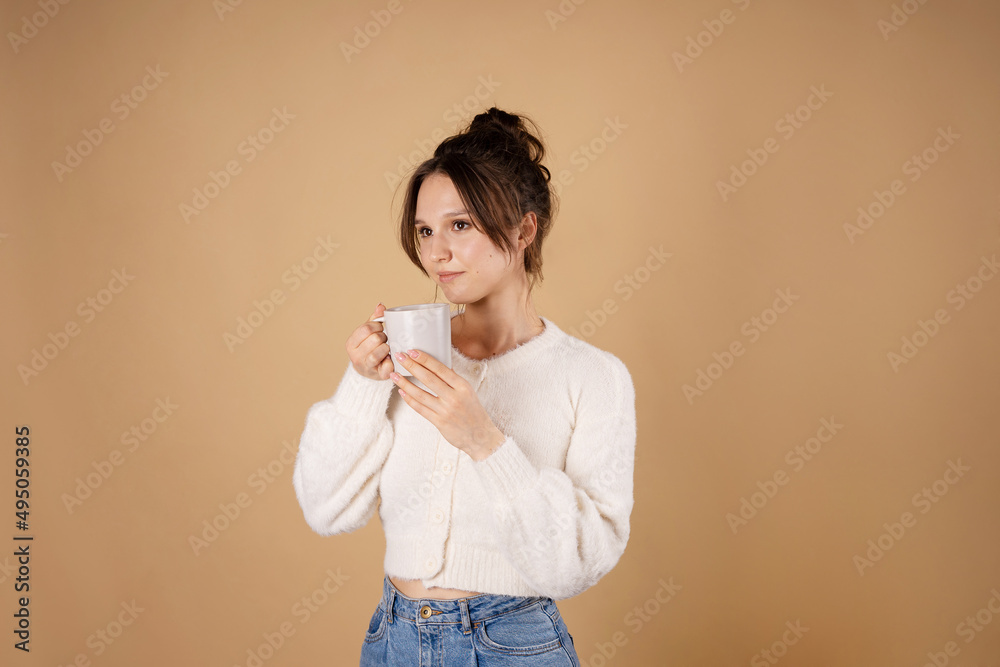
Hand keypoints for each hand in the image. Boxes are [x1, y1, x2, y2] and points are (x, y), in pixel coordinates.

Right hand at [346, 303, 392, 380]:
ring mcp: (365, 367)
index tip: (380, 328)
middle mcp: (355, 356)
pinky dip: (391, 362)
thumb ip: (374, 319)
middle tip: (384, 339)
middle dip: (383, 337)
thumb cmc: (368, 348)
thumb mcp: (367, 334)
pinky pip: (387, 367)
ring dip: (387, 348)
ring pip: (380, 352)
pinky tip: (390, 359)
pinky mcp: (377, 376)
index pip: (366, 329)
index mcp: (351, 343)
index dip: (377, 326)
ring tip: (387, 348)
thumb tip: (381, 306)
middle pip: (375, 339)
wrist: (367, 371)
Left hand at [389, 349, 505, 460]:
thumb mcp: (468, 391)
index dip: (425, 359)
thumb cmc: (473, 411)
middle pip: (428, 378)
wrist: (480, 436)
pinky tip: (402, 392)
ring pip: (420, 394)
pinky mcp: (439, 422)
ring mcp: (445, 410)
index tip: (413, 351)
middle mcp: (454, 397)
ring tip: (394, 375)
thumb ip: (453, 379)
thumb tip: (439, 364)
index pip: (440, 368)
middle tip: (400, 357)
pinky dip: (409, 399)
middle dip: (411, 366)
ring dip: (405, 383)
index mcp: (462, 386)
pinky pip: (420, 408)